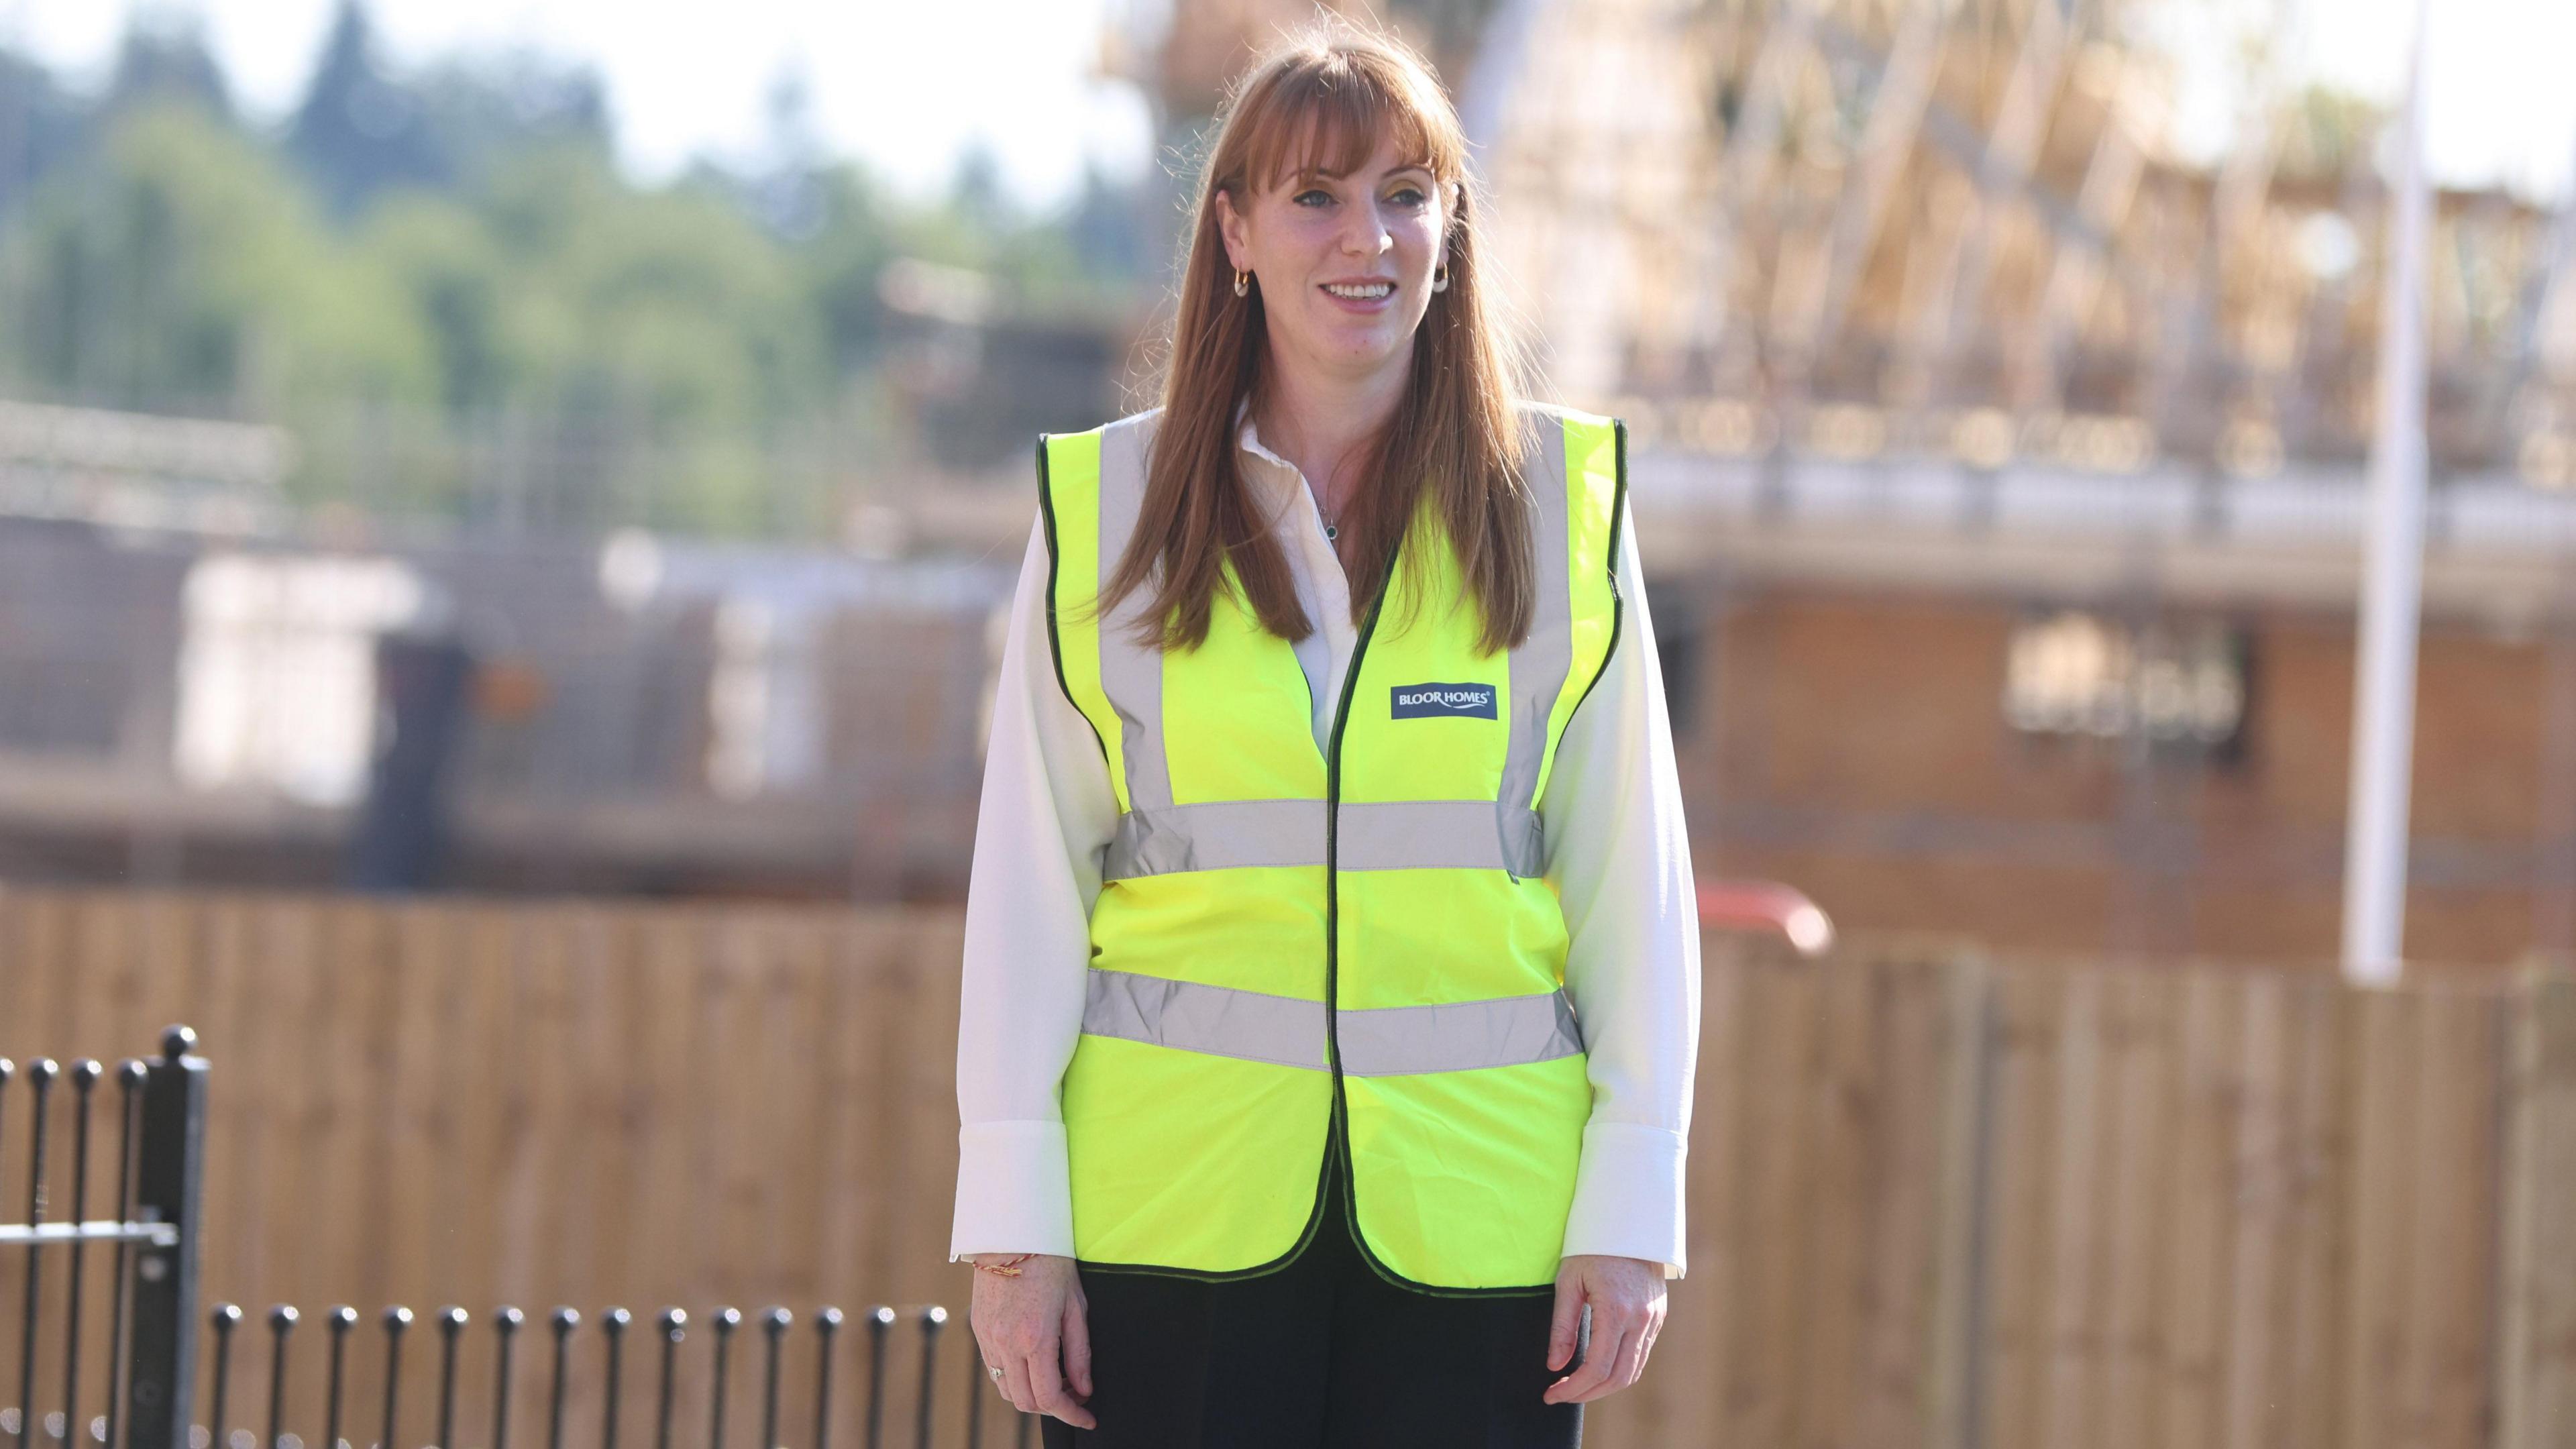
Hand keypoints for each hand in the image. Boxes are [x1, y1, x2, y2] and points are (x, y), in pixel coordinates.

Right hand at [968, 1254, 1095, 1428]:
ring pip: (1007, 1390)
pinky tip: (1032, 1360)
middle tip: (1074, 1394)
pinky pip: (995, 1368)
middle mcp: (1007, 1343)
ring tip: (1055, 1376)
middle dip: (1053, 1407)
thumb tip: (1084, 1388)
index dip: (1071, 1414)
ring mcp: (989, 1338)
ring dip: (1032, 1394)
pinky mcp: (978, 1329)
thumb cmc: (1051, 1263)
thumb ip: (1080, 1353)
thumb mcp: (1076, 1306)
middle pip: (1026, 1401)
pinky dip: (1015, 1376)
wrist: (1012, 1233)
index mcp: (1035, 1338)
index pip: (1049, 1397)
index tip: (1087, 1417)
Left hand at [1542, 1254, 1665, 1404]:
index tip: (1551, 1394)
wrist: (1629, 1223)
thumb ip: (1562, 1327)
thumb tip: (1554, 1366)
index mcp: (1615, 1310)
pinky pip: (1641, 1355)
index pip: (1596, 1368)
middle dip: (1587, 1393)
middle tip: (1561, 1395)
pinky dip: (1620, 1369)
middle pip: (1617, 1378)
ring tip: (1577, 1386)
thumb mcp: (1568, 1282)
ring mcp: (1653, 1319)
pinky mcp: (1658, 1317)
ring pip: (1633, 1371)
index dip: (1573, 1389)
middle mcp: (1640, 1319)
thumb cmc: (1591, 1248)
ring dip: (1605, 1386)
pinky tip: (1598, 1368)